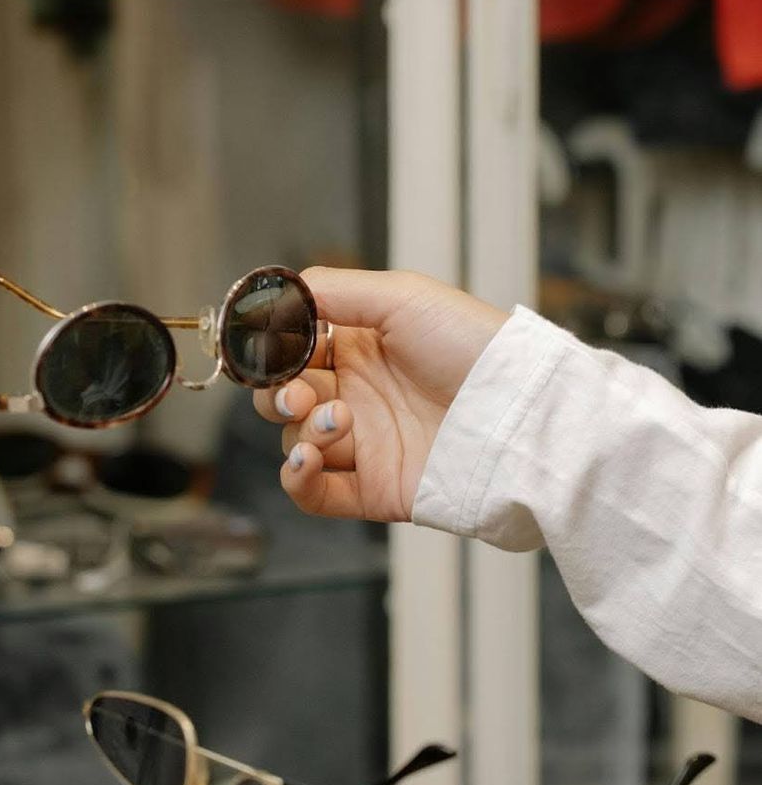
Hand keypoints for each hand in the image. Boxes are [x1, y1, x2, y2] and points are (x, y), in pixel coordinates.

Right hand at [253, 268, 504, 521]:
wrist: (517, 410)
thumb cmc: (473, 345)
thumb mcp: (403, 296)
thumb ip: (333, 290)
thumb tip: (278, 294)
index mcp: (359, 348)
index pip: (292, 352)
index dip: (273, 352)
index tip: (268, 348)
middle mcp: (358, 395)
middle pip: (283, 399)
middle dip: (278, 393)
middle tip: (303, 391)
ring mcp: (364, 444)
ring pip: (295, 442)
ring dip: (301, 430)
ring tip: (338, 419)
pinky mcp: (373, 489)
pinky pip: (313, 494)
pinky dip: (296, 478)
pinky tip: (307, 459)